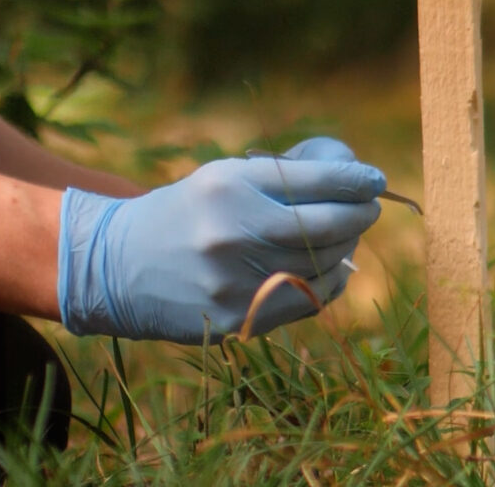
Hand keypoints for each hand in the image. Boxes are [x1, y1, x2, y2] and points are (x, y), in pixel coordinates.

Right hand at [57, 136, 384, 340]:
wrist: (120, 268)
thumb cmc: (186, 212)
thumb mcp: (223, 177)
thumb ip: (282, 178)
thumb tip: (350, 182)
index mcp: (230, 187)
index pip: (316, 181)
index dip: (355, 179)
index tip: (374, 179)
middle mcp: (234, 234)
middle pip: (328, 225)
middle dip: (360, 213)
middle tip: (369, 206)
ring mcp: (237, 281)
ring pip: (323, 265)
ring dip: (346, 247)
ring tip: (346, 234)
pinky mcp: (239, 318)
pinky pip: (308, 300)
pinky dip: (328, 282)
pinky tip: (329, 268)